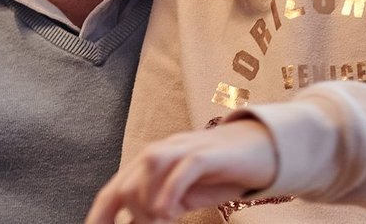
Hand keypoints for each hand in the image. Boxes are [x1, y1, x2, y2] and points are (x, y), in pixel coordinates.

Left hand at [83, 119, 278, 223]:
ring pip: (149, 166)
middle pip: (126, 179)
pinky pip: (184, 165)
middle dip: (125, 212)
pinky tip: (167, 211)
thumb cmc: (224, 173)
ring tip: (156, 221)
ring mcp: (185, 148)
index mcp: (153, 164)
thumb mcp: (187, 196)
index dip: (99, 215)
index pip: (115, 189)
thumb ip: (163, 208)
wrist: (266, 148)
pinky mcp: (209, 153)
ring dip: (145, 200)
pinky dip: (170, 188)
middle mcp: (164, 151)